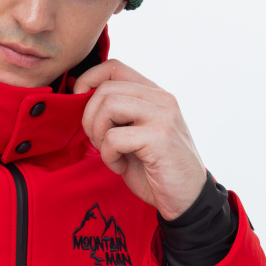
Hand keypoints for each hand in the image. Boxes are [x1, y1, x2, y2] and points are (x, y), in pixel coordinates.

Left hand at [75, 58, 206, 219]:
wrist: (186, 198)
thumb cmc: (155, 169)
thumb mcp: (133, 134)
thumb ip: (115, 114)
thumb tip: (79, 99)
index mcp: (154, 94)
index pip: (114, 67)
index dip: (88, 79)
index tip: (78, 101)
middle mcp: (161, 99)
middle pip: (106, 89)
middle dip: (90, 118)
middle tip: (98, 142)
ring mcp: (163, 116)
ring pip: (108, 106)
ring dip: (98, 134)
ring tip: (110, 153)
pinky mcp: (160, 137)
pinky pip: (114, 137)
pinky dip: (108, 156)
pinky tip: (120, 166)